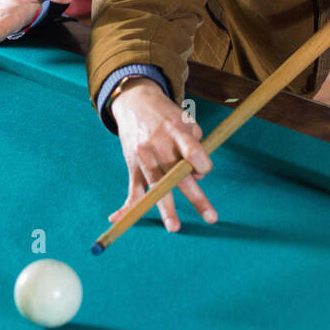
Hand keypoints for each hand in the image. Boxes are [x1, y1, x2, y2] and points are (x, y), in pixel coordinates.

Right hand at [109, 79, 216, 232]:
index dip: (203, 165)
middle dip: (196, 198)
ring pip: (157, 187)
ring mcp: (144, 156)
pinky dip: (126, 205)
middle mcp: (158, 145)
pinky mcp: (133, 164)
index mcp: (175, 131)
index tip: (204, 170)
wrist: (135, 101)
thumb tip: (197, 175)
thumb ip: (195, 144)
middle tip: (211, 217)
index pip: (193, 153)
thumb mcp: (185, 119)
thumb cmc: (166, 114)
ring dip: (166, 209)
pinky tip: (117, 219)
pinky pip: (132, 188)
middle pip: (178, 176)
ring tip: (174, 227)